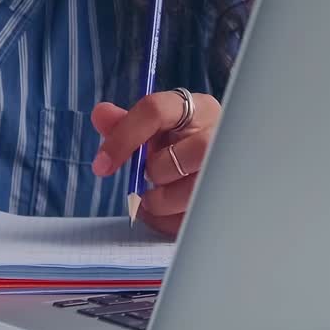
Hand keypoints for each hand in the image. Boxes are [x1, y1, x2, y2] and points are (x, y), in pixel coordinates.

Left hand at [91, 92, 220, 236]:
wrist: (213, 160)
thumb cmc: (180, 141)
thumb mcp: (154, 129)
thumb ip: (124, 123)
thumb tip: (101, 115)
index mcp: (196, 108)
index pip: (155, 110)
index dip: (123, 137)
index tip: (102, 164)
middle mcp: (218, 133)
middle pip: (186, 153)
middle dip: (157, 171)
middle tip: (146, 177)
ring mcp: (228, 169)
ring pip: (194, 189)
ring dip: (162, 200)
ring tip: (151, 199)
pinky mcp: (227, 202)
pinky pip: (195, 218)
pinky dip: (168, 221)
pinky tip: (161, 214)